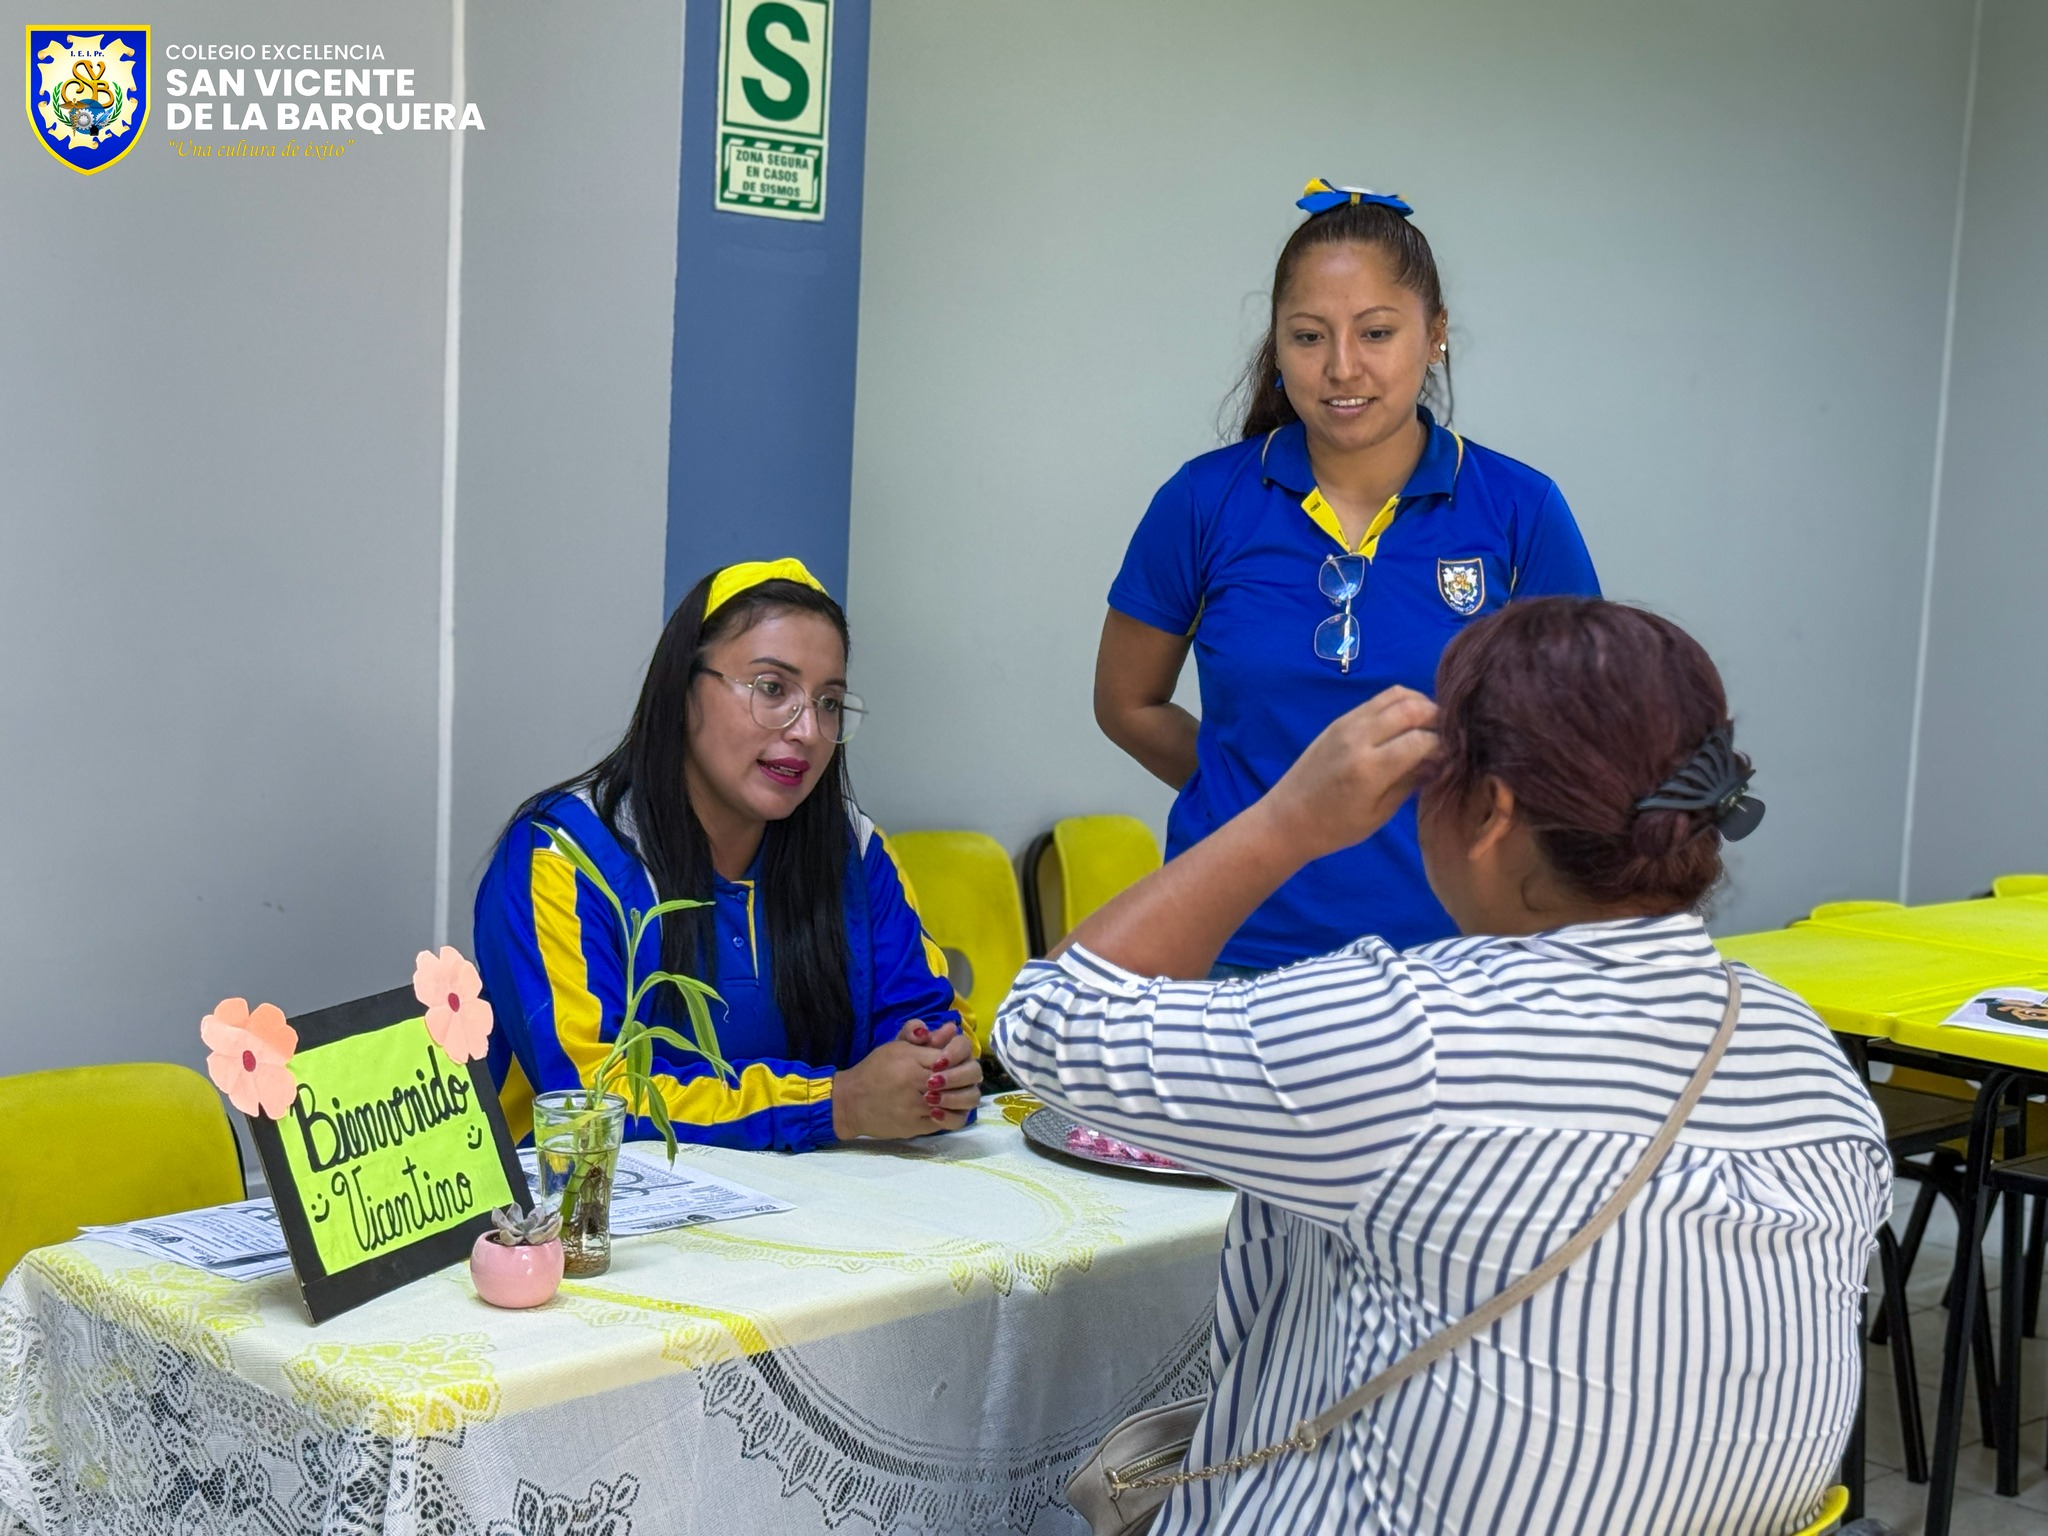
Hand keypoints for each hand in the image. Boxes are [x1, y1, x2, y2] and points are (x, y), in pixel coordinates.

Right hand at [834, 1022, 982, 1139]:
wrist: (851, 1102)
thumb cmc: (874, 1070)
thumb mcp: (895, 1046)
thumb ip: (921, 1035)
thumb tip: (950, 1028)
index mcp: (913, 1059)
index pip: (955, 1051)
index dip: (958, 1054)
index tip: (949, 1059)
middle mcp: (918, 1083)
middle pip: (965, 1075)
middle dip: (966, 1074)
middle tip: (957, 1078)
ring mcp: (919, 1107)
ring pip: (962, 1101)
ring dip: (962, 1096)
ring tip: (953, 1094)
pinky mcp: (918, 1127)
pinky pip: (950, 1121)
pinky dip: (954, 1114)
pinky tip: (946, 1109)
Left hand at [1261, 687, 1439, 862]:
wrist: (1287, 818)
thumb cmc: (1335, 827)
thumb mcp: (1379, 813)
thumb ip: (1411, 782)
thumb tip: (1441, 760)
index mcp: (1370, 768)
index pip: (1422, 739)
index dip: (1443, 744)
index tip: (1452, 755)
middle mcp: (1359, 737)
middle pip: (1411, 708)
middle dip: (1437, 717)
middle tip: (1448, 735)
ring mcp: (1347, 724)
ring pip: (1395, 695)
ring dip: (1420, 704)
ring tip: (1430, 726)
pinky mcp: (1339, 720)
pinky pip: (1377, 700)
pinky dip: (1399, 704)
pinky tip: (1407, 723)